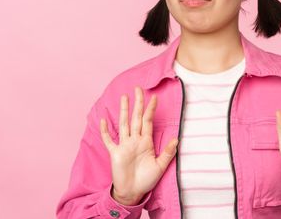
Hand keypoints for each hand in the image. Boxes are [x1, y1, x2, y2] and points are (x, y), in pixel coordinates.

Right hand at [100, 87, 178, 204]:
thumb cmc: (147, 179)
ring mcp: (124, 145)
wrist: (133, 192)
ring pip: (124, 124)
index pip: (148, 121)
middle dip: (137, 103)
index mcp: (146, 142)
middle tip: (138, 88)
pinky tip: (103, 120)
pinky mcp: (115, 153)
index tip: (154, 97)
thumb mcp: (160, 166)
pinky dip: (105, 131)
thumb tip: (177, 139)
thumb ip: (168, 153)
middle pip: (136, 118)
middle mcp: (135, 140)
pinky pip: (108, 140)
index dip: (151, 109)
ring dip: (124, 111)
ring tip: (124, 97)